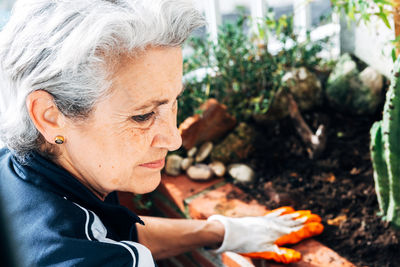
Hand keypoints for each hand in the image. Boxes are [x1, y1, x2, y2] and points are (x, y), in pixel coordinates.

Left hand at [207, 207, 323, 263]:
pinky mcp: (261, 218)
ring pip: (287, 217)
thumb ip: (282, 255)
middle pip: (294, 222)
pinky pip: (276, 213)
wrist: (231, 232)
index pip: (299, 232)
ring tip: (307, 212)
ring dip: (298, 215)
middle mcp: (276, 225)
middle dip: (307, 221)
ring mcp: (268, 221)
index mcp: (279, 235)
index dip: (310, 230)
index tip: (321, 226)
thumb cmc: (248, 245)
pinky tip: (288, 208)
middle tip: (318, 217)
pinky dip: (284, 211)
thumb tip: (298, 257)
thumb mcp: (265, 252)